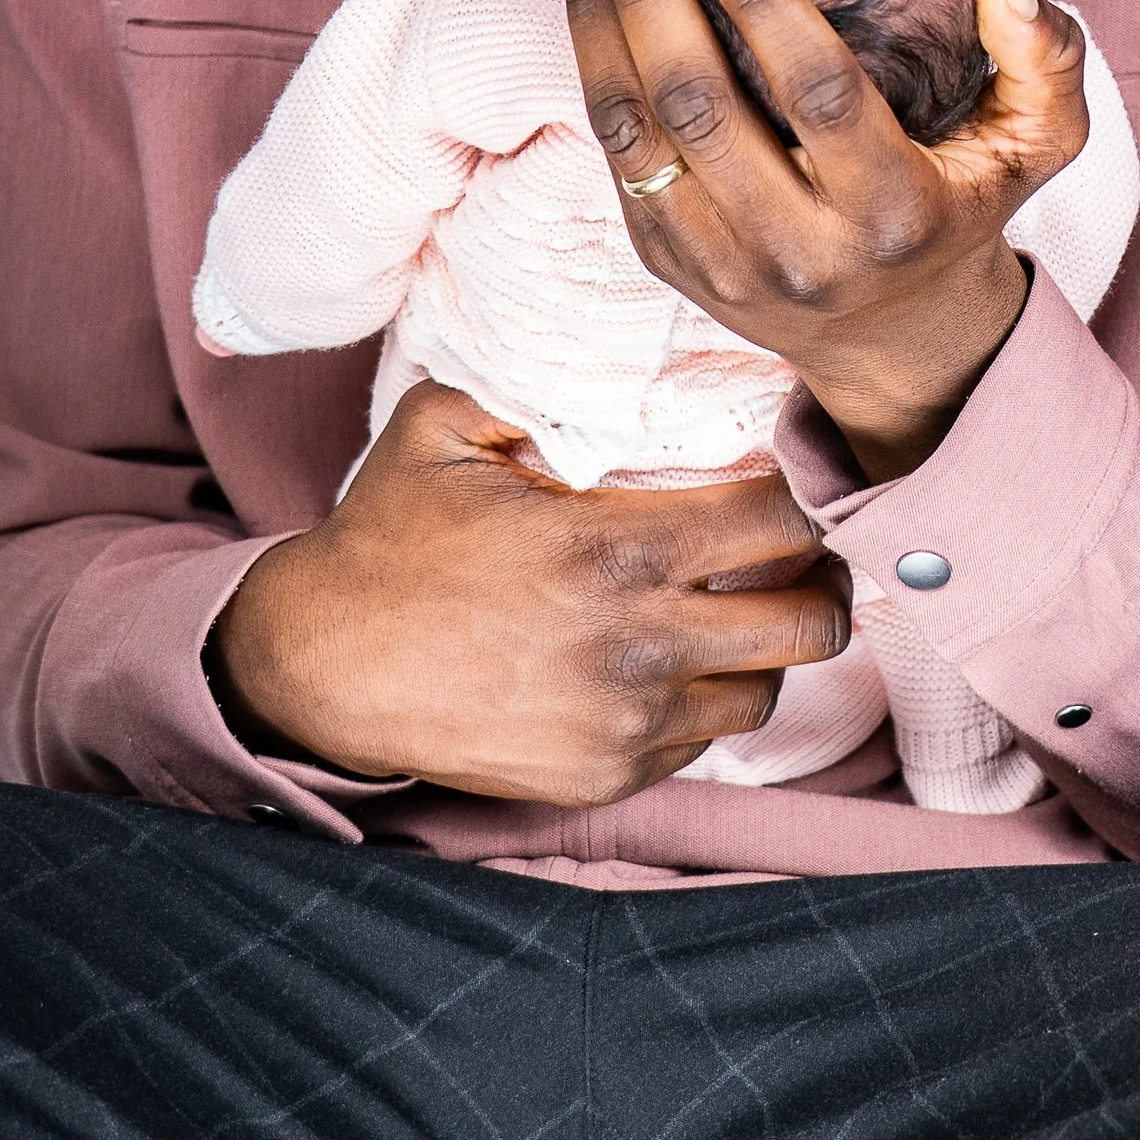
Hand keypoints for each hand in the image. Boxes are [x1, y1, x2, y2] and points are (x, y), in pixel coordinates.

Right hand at [210, 382, 847, 803]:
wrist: (318, 669)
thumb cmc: (384, 542)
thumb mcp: (443, 427)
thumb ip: (529, 386)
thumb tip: (606, 363)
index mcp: (617, 548)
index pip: (784, 521)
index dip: (808, 494)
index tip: (797, 480)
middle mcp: (640, 643)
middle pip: (812, 619)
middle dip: (822, 580)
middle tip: (803, 556)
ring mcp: (626, 722)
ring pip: (766, 691)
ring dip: (763, 650)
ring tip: (738, 614)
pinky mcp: (605, 776)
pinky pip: (700, 742)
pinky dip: (700, 703)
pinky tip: (668, 664)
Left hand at [567, 0, 1090, 478]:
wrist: (892, 334)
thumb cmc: (961, 205)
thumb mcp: (1036, 145)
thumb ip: (1048, 59)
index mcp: (892, 213)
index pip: (818, 97)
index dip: (762, 5)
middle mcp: (799, 249)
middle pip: (700, 109)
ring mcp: (722, 263)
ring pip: (635, 130)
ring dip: (601, 20)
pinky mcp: (669, 260)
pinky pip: (614, 154)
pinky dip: (593, 64)